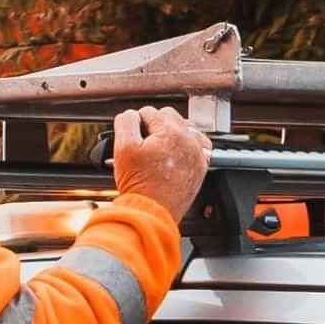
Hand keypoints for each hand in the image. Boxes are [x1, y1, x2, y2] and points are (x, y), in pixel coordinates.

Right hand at [112, 104, 213, 219]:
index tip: (132, 137)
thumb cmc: (139, 184)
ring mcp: (198, 153)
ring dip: (171, 134)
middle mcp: (189, 140)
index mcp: (170, 132)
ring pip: (185, 129)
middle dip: (155, 126)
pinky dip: (187, 146)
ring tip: (158, 149)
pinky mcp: (201, 166)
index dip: (136, 123)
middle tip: (143, 143)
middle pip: (170, 117)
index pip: (149, 112)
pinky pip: (198, 146)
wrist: (153, 211)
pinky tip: (175, 154)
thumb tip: (131, 115)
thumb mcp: (123, 148)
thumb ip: (126, 123)